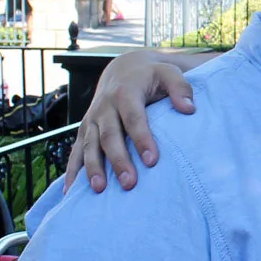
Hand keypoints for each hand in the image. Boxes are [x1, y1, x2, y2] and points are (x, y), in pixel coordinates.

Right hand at [63, 51, 195, 193]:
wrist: (124, 70)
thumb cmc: (152, 76)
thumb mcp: (169, 73)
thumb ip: (180, 87)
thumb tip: (189, 108)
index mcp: (126, 93)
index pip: (134, 118)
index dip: (142, 139)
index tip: (153, 161)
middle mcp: (104, 107)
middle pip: (109, 136)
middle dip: (118, 160)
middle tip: (129, 183)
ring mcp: (92, 119)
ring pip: (90, 145)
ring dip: (93, 168)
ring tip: (99, 189)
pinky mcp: (85, 130)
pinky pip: (76, 151)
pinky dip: (72, 170)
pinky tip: (71, 191)